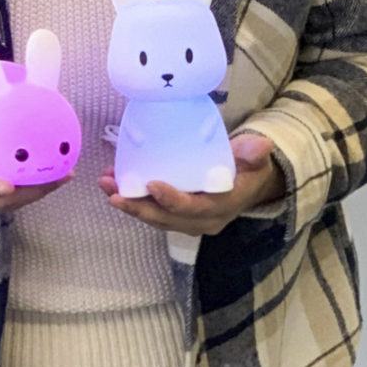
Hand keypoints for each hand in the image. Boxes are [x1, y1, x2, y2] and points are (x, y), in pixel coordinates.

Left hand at [101, 132, 282, 237]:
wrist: (250, 184)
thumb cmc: (249, 167)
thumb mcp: (256, 158)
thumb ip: (254, 151)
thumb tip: (260, 144)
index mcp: (221, 207)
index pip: (194, 208)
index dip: (172, 200)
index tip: (151, 184)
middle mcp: (203, 221)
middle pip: (166, 219)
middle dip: (138, 207)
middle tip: (113, 192)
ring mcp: (189, 222)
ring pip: (155, 219)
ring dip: (129, 205)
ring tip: (105, 186)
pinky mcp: (178, 217)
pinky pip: (153, 213)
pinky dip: (133, 201)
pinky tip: (114, 184)